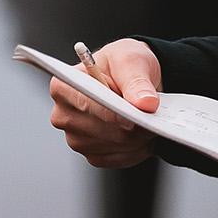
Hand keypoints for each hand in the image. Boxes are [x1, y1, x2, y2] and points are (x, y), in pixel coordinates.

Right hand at [48, 38, 162, 167]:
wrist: (133, 80)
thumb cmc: (124, 63)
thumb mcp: (132, 60)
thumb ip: (137, 80)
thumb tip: (145, 103)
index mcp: (64, 86)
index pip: (85, 103)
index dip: (111, 112)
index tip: (133, 116)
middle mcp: (64, 115)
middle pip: (101, 129)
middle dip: (132, 124)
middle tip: (153, 112)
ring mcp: (77, 138)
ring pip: (115, 145)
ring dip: (138, 135)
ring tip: (149, 118)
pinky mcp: (93, 154)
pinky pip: (121, 157)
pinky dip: (138, 147)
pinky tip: (144, 132)